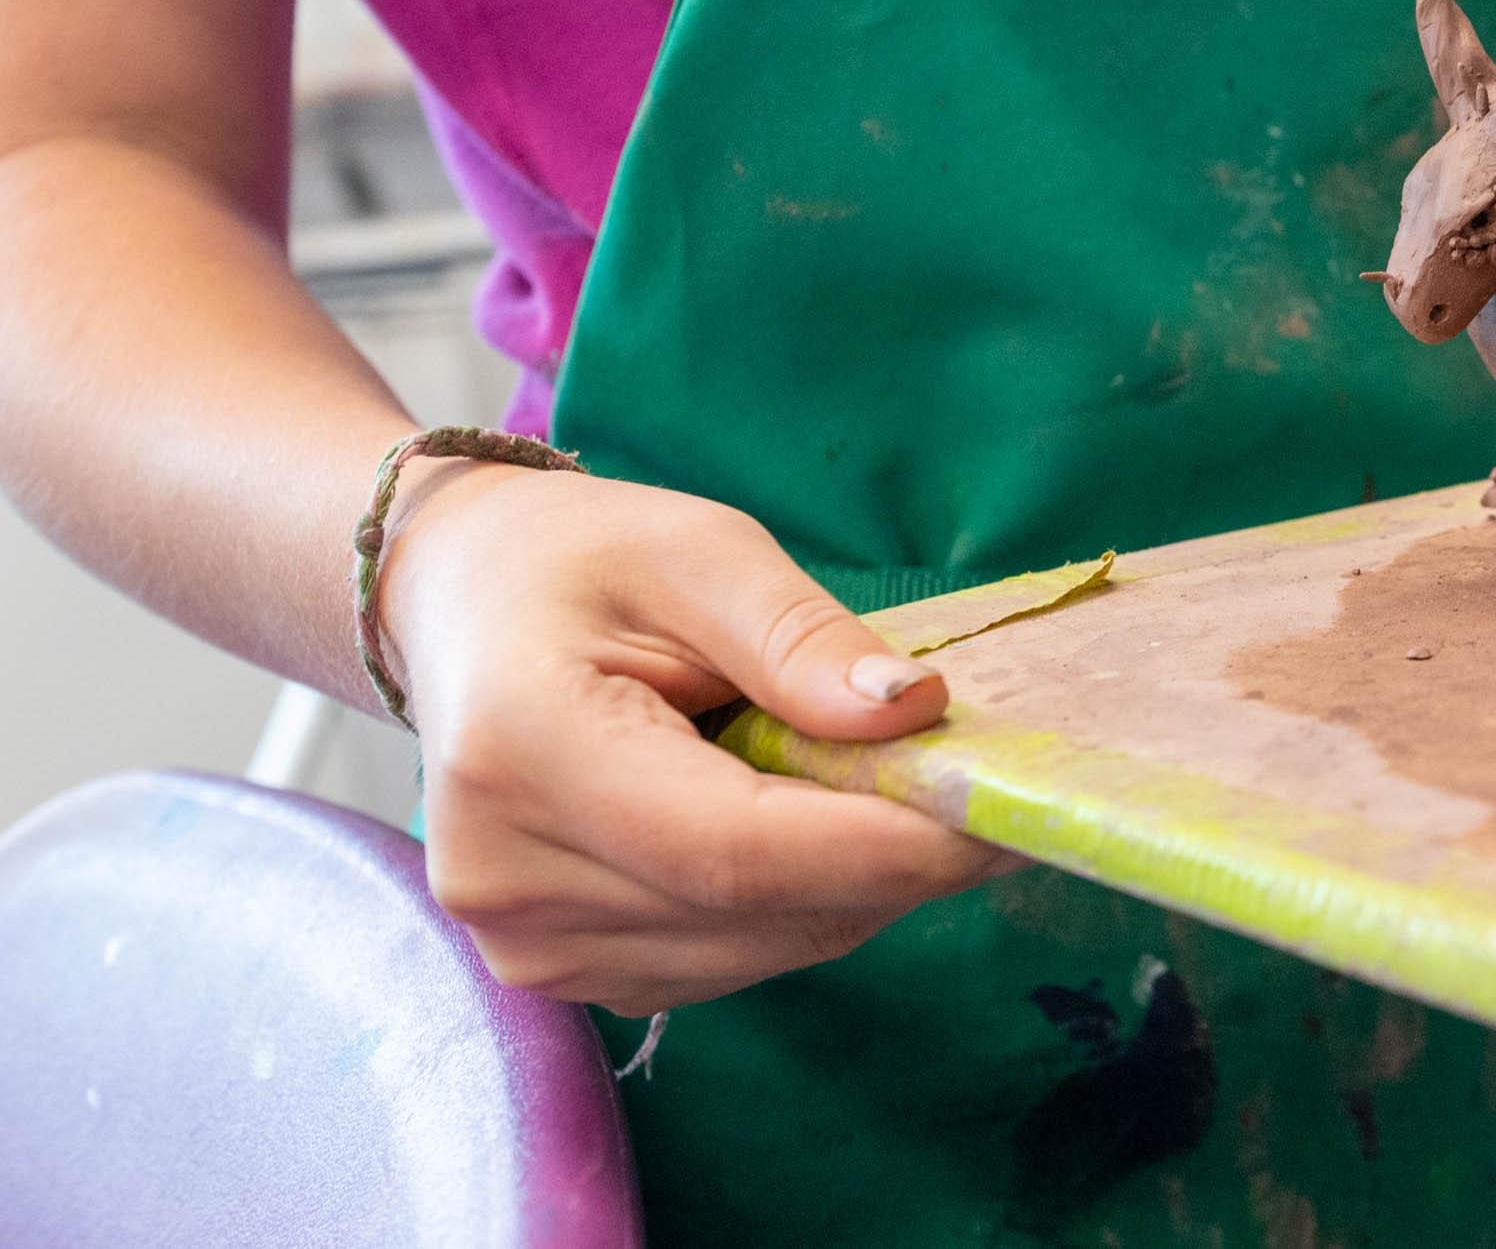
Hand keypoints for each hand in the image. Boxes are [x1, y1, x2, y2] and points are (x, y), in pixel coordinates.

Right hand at [382, 462, 1017, 1014]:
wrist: (461, 607)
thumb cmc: (580, 560)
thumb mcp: (698, 550)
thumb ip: (801, 636)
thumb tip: (914, 711)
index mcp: (527, 754)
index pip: (736, 849)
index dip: (886, 845)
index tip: (1008, 814)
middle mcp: (509, 876)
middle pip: (762, 911)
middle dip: (898, 858)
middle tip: (990, 787)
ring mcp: (526, 942)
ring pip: (763, 946)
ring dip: (856, 881)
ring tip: (887, 783)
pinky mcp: (559, 971)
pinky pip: (731, 955)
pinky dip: (800, 900)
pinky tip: (807, 819)